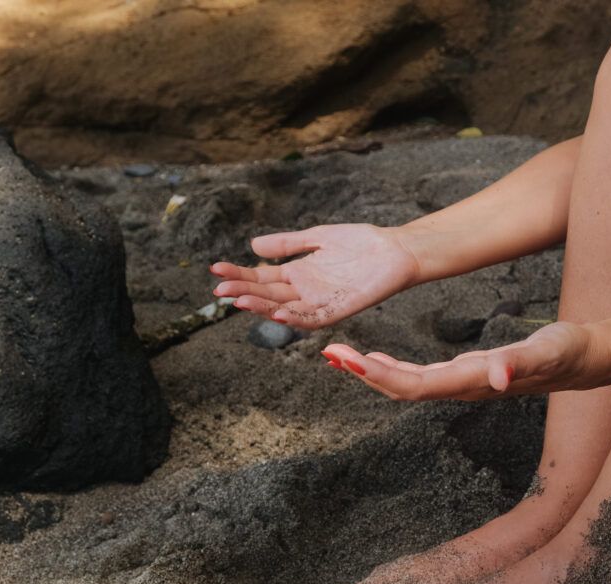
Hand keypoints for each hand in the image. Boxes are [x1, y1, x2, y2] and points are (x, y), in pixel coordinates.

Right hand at [210, 223, 419, 328]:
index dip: (239, 275)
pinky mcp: (340, 308)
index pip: (262, 278)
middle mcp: (306, 291)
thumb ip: (287, 244)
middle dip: (244, 292)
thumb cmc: (360, 243)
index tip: (215, 269)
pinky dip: (297, 318)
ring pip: (286, 310)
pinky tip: (280, 313)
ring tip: (240, 302)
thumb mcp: (317, 238)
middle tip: (219, 288)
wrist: (396, 250)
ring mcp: (322, 301)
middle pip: (269, 295)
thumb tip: (253, 246)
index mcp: (299, 274)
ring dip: (264, 308)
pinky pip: (315, 318)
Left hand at [320, 321, 599, 399]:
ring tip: (339, 357)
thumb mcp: (548, 351)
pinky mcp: (464, 375)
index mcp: (473, 382)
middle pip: (403, 387)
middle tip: (329, 354)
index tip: (349, 361)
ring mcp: (461, 383)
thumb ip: (522, 363)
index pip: (418, 385)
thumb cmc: (567, 352)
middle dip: (364, 373)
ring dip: (372, 372)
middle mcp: (462, 387)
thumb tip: (498, 378)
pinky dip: (392, 368)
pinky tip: (375, 360)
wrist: (583, 361)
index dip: (381, 375)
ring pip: (407, 383)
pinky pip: (419, 376)